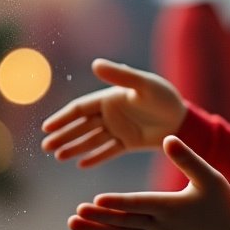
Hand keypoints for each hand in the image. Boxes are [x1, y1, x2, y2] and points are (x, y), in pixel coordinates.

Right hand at [41, 58, 185, 166]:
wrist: (183, 119)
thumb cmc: (164, 96)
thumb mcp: (143, 84)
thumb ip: (121, 75)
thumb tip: (95, 64)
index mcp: (110, 98)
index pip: (80, 109)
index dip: (63, 117)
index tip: (47, 128)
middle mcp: (110, 114)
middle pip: (81, 126)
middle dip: (63, 136)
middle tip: (46, 147)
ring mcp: (118, 129)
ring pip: (91, 140)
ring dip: (74, 148)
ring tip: (58, 157)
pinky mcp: (128, 143)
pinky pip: (108, 151)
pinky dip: (95, 157)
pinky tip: (80, 164)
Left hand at [67, 136, 229, 229]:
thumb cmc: (220, 202)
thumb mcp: (209, 176)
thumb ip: (187, 158)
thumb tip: (167, 137)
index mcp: (172, 206)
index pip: (139, 205)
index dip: (117, 203)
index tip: (96, 200)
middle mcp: (161, 226)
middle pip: (125, 222)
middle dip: (99, 218)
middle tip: (74, 213)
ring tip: (73, 224)